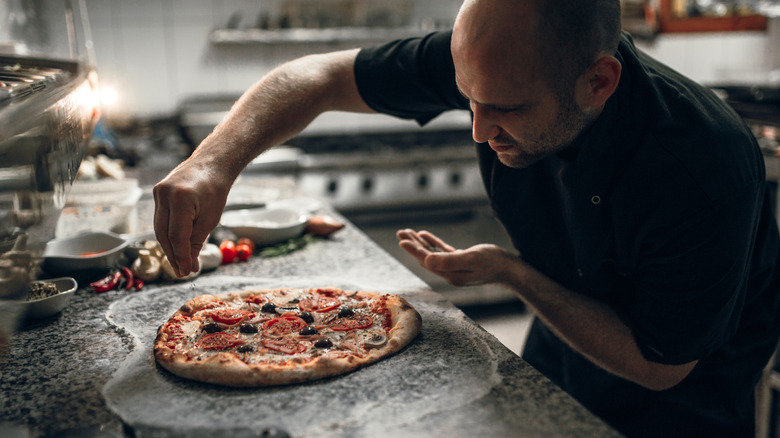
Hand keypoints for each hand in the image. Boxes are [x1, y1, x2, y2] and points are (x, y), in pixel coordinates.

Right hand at [153, 161, 230, 276]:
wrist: (212, 165)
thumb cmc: (216, 190)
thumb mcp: (211, 219)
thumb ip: (196, 242)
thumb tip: (188, 265)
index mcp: (180, 199)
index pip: (177, 236)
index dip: (181, 257)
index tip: (186, 272)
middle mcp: (164, 194)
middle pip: (163, 234)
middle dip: (172, 255)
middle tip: (182, 272)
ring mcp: (158, 192)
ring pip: (159, 228)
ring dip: (169, 247)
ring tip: (179, 263)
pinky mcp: (157, 193)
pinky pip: (160, 218)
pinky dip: (167, 233)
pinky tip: (175, 246)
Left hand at [396, 229, 517, 286]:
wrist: (511, 269)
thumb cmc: (493, 263)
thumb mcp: (471, 259)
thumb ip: (448, 261)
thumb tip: (427, 261)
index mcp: (450, 274)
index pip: (427, 261)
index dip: (414, 250)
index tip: (402, 240)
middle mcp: (450, 273)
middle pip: (426, 257)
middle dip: (413, 245)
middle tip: (401, 232)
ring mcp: (455, 268)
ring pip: (432, 254)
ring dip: (420, 243)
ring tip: (408, 232)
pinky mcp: (461, 262)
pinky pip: (442, 252)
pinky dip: (433, 243)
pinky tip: (425, 235)